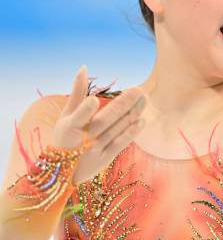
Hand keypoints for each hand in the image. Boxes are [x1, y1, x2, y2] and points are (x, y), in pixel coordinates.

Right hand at [53, 65, 146, 183]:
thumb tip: (84, 67)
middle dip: (122, 105)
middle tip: (138, 90)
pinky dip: (131, 133)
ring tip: (144, 100)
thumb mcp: (66, 116)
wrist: (61, 172)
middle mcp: (82, 139)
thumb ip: (76, 92)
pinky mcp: (105, 158)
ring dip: (132, 114)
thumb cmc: (64, 137)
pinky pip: (120, 144)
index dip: (84, 111)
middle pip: (104, 121)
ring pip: (116, 130)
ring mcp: (94, 149)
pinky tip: (142, 120)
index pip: (78, 118)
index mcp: (69, 127)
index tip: (94, 100)